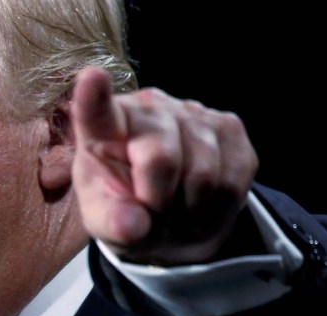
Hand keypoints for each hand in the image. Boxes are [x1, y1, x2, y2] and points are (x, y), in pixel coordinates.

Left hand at [71, 67, 257, 265]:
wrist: (166, 213)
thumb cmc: (124, 209)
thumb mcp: (104, 221)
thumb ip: (111, 222)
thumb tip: (132, 226)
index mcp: (102, 129)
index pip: (96, 112)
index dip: (94, 97)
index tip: (92, 77)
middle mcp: (147, 109)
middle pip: (161, 159)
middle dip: (158, 203)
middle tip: (152, 215)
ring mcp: (191, 112)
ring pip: (204, 175)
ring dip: (190, 211)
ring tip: (175, 212)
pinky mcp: (229, 127)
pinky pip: (234, 181)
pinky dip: (218, 210)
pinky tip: (200, 205)